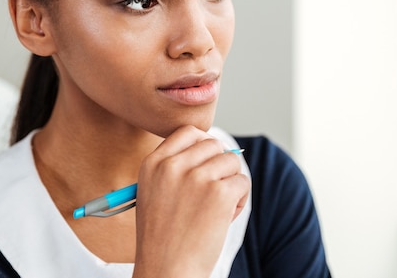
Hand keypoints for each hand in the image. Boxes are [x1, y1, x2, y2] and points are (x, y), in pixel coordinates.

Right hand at [132, 125, 249, 277]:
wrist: (166, 271)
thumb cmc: (163, 239)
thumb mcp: (153, 193)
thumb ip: (175, 168)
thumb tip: (214, 146)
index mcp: (153, 164)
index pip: (187, 132)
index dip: (203, 144)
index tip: (208, 161)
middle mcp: (173, 166)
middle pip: (213, 144)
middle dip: (220, 166)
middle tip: (214, 192)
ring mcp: (197, 177)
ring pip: (231, 161)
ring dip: (231, 183)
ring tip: (218, 208)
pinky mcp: (219, 193)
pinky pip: (243, 182)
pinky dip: (241, 200)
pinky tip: (225, 218)